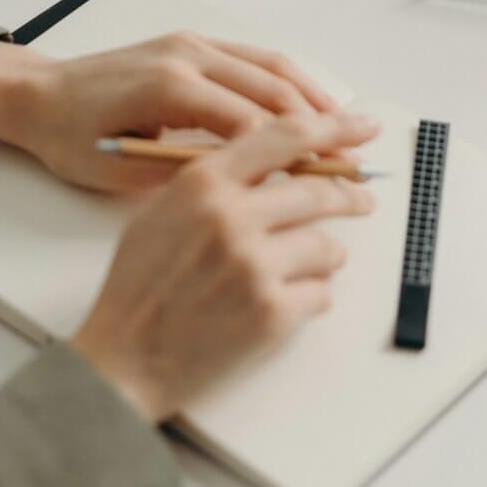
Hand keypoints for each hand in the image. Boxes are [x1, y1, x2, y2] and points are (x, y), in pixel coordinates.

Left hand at [0, 32, 338, 191]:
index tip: (327, 179)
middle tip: (354, 154)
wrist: (37, 95)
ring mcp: (192, 44)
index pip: (252, 123)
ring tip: (347, 126)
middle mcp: (188, 56)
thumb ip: (187, 174)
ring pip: (271, 66)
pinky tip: (309, 103)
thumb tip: (247, 187)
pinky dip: (288, 80)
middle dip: (319, 124)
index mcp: (170, 87)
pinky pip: (253, 57)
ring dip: (313, 96)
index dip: (295, 154)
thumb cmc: (71, 138)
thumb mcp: (123, 171)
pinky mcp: (192, 43)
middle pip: (273, 89)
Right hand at [71, 111, 379, 422]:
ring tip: (302, 267)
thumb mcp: (163, 209)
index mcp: (204, 183)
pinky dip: (311, 298)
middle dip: (349, 196)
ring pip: (327, 246)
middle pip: (319, 190)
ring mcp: (253, 266)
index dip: (333, 128)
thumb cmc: (140, 285)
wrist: (124, 359)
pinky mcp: (271, 313)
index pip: (286, 136)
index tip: (363, 126)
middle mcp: (232, 217)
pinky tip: (282, 304)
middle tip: (362, 199)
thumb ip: (217, 178)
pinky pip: (322, 294)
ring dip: (325, 256)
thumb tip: (277, 158)